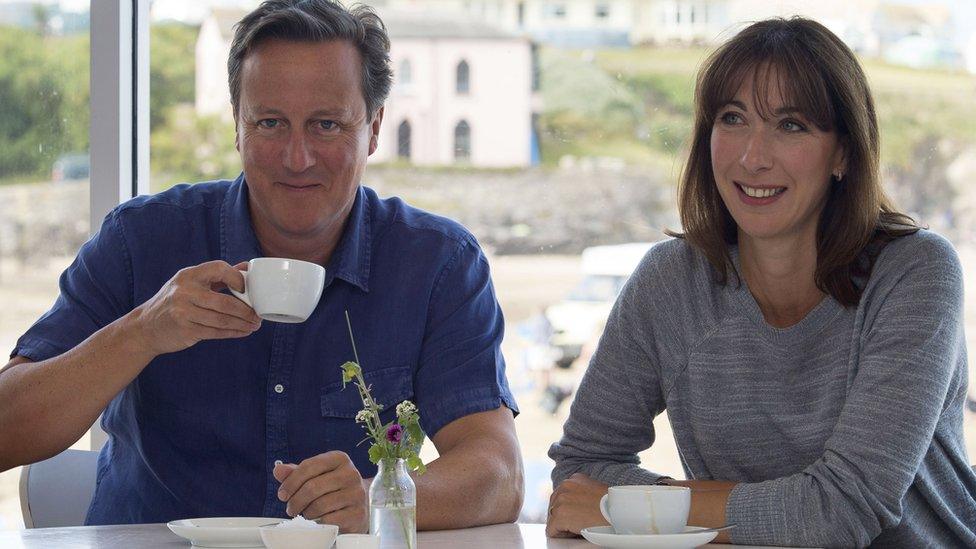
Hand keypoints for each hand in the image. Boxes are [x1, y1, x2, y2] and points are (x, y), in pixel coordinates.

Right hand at [128, 260, 260, 355]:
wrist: (145, 327)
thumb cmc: (174, 302)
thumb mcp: (190, 283)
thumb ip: (218, 275)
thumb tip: (246, 267)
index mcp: (188, 275)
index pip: (218, 268)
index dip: (237, 278)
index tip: (247, 290)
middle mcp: (184, 292)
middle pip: (225, 302)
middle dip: (246, 311)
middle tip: (258, 315)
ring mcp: (183, 312)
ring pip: (222, 320)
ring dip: (242, 324)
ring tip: (254, 325)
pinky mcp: (185, 330)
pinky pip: (215, 333)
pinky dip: (233, 333)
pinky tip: (243, 332)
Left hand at [274, 451, 368, 532]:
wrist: (360, 504)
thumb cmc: (333, 488)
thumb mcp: (316, 475)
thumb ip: (296, 472)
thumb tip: (278, 470)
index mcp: (339, 459)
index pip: (309, 466)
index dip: (291, 482)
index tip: (282, 494)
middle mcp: (350, 474)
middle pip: (312, 487)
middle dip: (295, 501)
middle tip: (290, 509)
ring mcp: (356, 494)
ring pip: (319, 505)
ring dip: (305, 513)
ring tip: (304, 514)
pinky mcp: (358, 514)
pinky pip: (329, 520)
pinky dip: (318, 523)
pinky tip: (317, 520)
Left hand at [546, 473, 608, 536]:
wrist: (619, 514)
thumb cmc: (612, 506)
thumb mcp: (595, 491)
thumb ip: (580, 494)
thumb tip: (573, 506)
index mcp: (574, 479)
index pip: (560, 497)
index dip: (568, 510)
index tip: (579, 515)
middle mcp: (565, 486)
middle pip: (553, 507)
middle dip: (563, 518)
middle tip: (580, 523)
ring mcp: (561, 500)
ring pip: (552, 520)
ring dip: (563, 526)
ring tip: (581, 526)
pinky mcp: (559, 515)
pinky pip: (551, 531)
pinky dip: (561, 535)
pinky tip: (576, 532)